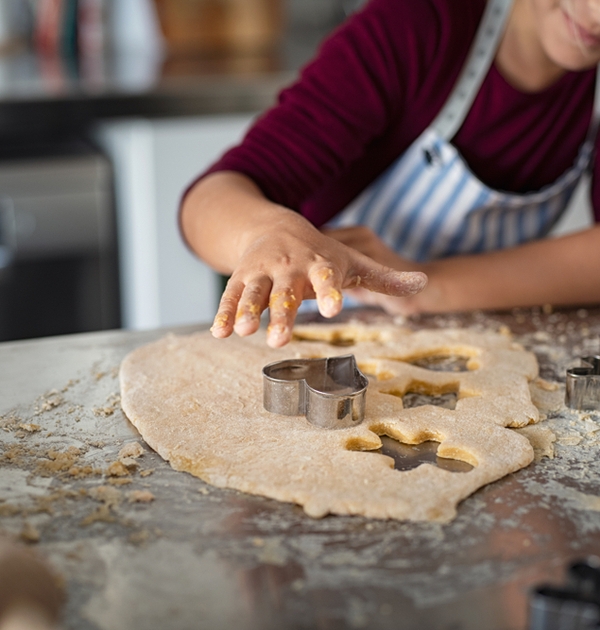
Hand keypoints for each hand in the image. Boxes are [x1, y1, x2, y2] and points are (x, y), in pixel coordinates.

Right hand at [211, 211, 426, 346]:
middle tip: (279, 340)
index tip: (334, 309)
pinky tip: (219, 333)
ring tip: (244, 331)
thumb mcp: (352, 261)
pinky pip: (232, 295)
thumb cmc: (320, 251)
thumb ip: (384, 277)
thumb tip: (423, 284)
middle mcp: (290, 266)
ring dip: (248, 311)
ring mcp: (263, 271)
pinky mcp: (241, 276)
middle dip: (282, 314)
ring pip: (255, 291)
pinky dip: (225, 312)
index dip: (330, 292)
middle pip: (286, 291)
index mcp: (320, 263)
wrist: (276, 225)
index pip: (327, 277)